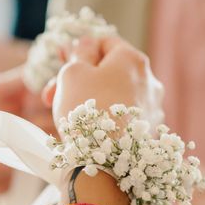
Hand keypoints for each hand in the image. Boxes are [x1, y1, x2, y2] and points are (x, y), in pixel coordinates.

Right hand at [42, 37, 163, 124]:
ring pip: (115, 94)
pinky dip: (104, 117)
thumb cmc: (86, 111)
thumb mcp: (73, 73)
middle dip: (79, 79)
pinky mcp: (149, 131)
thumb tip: (87, 44)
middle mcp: (150, 81)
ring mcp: (152, 108)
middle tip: (52, 93)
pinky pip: (122, 116)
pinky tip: (86, 128)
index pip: (105, 42)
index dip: (79, 49)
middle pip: (109, 71)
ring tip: (66, 114)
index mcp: (133, 59)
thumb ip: (79, 53)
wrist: (104, 163)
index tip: (60, 59)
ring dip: (90, 98)